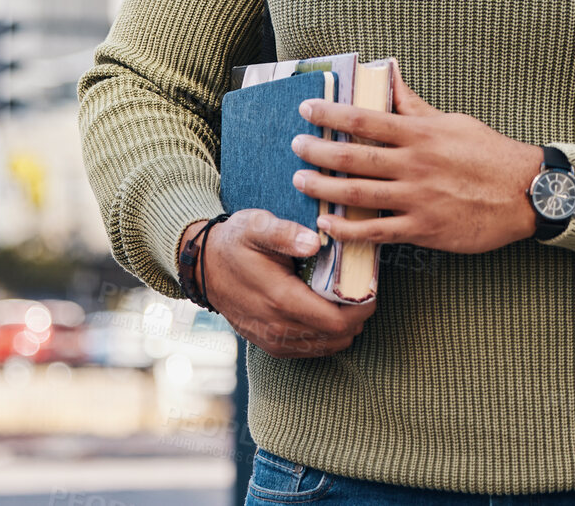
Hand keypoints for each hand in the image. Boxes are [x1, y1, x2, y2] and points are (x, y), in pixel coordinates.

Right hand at [178, 210, 374, 358]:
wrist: (203, 266)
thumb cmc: (235, 242)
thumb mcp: (256, 226)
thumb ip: (285, 233)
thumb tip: (314, 242)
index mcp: (281, 299)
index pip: (337, 320)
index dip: (362, 308)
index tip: (371, 288)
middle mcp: (278, 327)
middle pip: (337, 336)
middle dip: (357, 317)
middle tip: (363, 291)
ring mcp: (273, 340)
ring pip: (327, 346)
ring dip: (344, 327)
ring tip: (347, 300)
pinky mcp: (270, 345)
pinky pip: (311, 349)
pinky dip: (327, 335)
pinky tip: (327, 311)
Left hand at [292, 62, 546, 253]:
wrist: (526, 194)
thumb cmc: (489, 153)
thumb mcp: (452, 121)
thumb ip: (414, 104)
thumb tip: (388, 72)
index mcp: (420, 134)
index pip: (364, 119)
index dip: (330, 114)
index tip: (306, 109)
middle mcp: (414, 164)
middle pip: (353, 158)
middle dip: (317, 152)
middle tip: (295, 148)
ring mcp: (417, 198)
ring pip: (358, 194)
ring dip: (323, 189)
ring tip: (300, 182)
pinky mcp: (423, 228)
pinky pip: (377, 231)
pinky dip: (348, 229)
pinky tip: (328, 225)